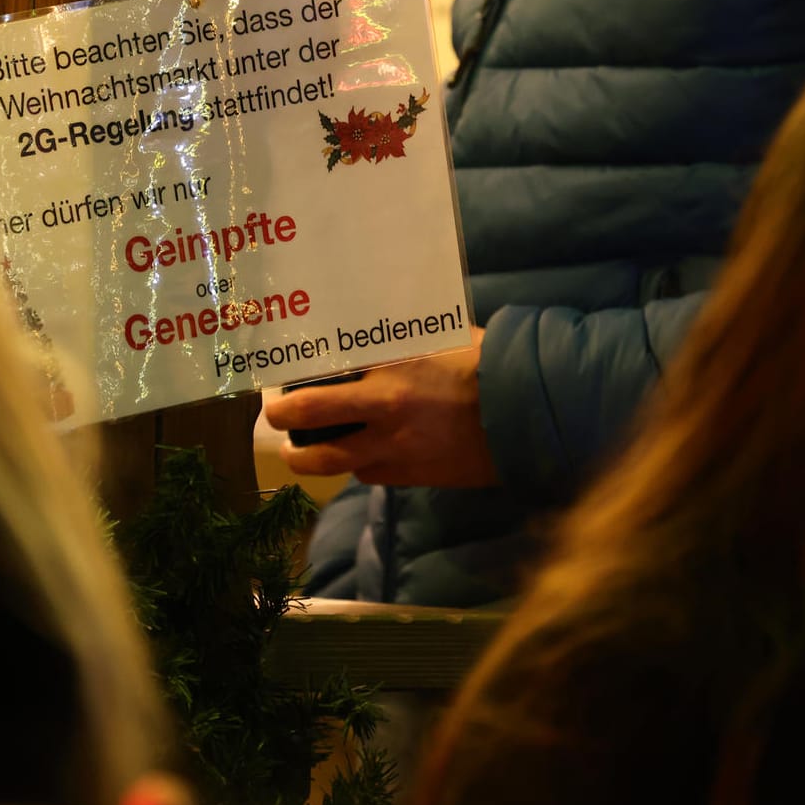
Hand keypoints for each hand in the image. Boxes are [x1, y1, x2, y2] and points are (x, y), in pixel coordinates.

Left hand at [262, 328, 499, 487]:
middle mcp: (383, 408)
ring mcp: (394, 447)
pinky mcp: (411, 475)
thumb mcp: (441, 338)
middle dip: (283, 417)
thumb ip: (403, 338)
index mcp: (390, 366)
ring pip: (330, 460)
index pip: (324, 370)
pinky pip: (368, 475)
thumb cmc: (488, 365)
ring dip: (307, 458)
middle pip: (309, 417)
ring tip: (299, 453)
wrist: (529, 415)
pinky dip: (357, 467)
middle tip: (275, 416)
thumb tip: (373, 329)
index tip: (283, 375)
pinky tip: (357, 457)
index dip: (295, 376)